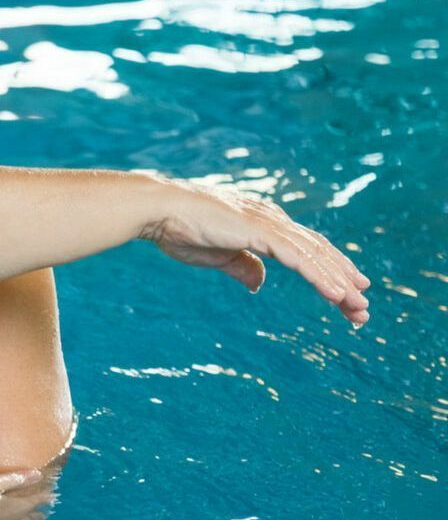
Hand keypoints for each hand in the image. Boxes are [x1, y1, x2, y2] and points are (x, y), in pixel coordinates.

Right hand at [141, 179, 370, 325]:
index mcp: (264, 223)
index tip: (344, 296)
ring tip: (358, 307)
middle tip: (362, 309)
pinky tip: (336, 293)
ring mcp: (268, 223)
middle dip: (343, 280)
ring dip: (339, 282)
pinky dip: (320, 276)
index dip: (327, 272)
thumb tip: (259, 283)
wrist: (158, 210)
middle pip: (319, 252)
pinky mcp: (261, 231)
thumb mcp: (217, 255)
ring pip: (315, 256)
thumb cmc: (180, 229)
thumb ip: (242, 266)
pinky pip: (299, 258)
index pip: (305, 249)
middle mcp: (273, 219)